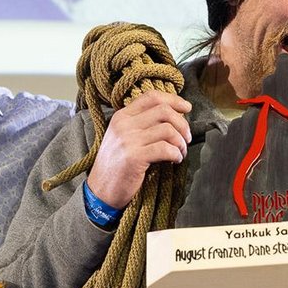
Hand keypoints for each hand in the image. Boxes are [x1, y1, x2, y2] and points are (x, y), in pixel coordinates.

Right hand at [86, 91, 192, 208]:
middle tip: (187, 137)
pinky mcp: (134, 158)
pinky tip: (175, 160)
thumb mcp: (123, 137)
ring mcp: (128, 140)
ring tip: (181, 152)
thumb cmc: (117, 165)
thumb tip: (174, 114)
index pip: (152, 97)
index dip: (173, 100)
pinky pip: (165, 149)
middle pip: (164, 111)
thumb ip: (142, 124)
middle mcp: (124, 124)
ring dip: (181, 142)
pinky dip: (176, 154)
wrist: (100, 190)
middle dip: (182, 124)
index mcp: (122, 116)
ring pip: (168, 129)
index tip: (187, 108)